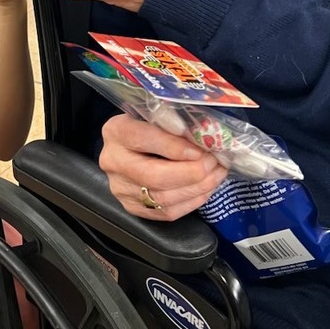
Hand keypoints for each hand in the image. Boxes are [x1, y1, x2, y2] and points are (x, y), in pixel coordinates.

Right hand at [99, 114, 226, 221]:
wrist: (130, 147)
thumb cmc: (148, 127)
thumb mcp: (155, 116)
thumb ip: (173, 123)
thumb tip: (205, 137)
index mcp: (116, 131)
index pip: (142, 139)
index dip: (173, 147)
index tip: (200, 150)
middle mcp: (113, 161)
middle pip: (152, 175)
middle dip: (190, 173)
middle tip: (213, 164)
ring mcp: (120, 188)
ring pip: (161, 198)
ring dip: (196, 188)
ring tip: (216, 175)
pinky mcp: (132, 207)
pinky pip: (165, 212)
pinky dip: (191, 202)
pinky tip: (205, 189)